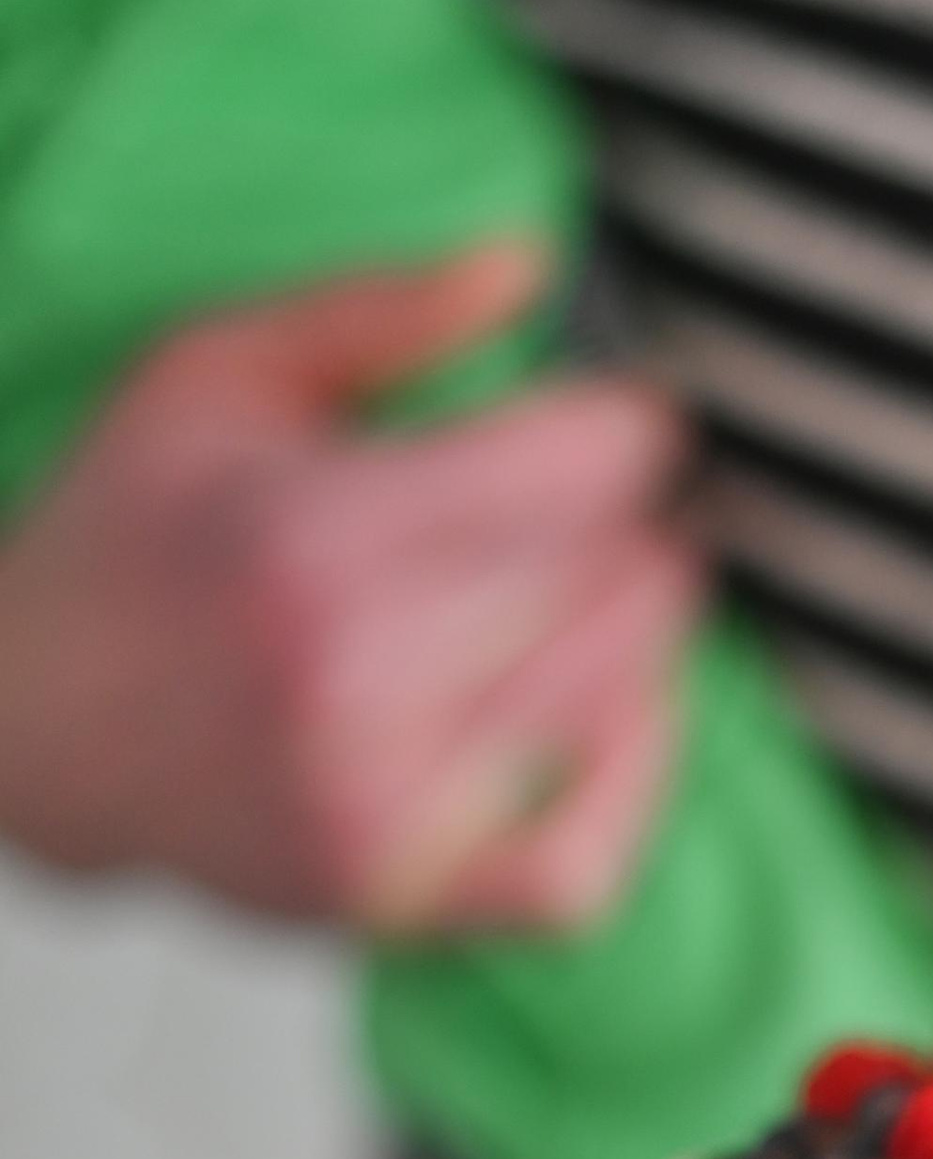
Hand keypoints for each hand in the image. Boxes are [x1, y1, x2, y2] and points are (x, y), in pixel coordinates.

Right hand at [0, 248, 699, 932]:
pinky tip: (620, 716)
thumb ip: (381, 309)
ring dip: (645, 631)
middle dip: (629, 523)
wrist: (22, 728)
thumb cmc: (123, 537)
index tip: (613, 420)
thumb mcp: (213, 372)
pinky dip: (632, 788)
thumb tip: (533, 263)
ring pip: (622, 699)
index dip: (625, 425)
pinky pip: (579, 868)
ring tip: (607, 589)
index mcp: (313, 530)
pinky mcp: (391, 895)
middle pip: (616, 575)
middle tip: (596, 505)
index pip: (585, 464)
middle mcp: (352, 677)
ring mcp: (376, 804)